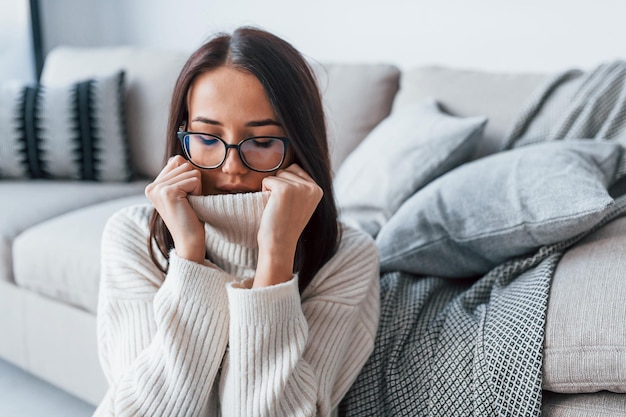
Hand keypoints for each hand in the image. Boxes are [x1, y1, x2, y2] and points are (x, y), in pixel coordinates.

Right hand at [145, 155, 204, 263]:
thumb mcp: (182, 192)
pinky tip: (190, 205)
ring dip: (196, 187)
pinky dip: (197, 191)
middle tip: (187, 202)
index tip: (184, 198)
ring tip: (188, 204)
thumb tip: (176, 157)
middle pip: (183, 163)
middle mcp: (151, 186)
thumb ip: (177, 175)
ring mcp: (158, 189)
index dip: (188, 177)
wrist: (189, 240)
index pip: (176, 161)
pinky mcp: (168, 192)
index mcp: (152, 186)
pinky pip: (194, 179)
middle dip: (192, 181)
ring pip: (190, 170)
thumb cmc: (190, 216)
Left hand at [254, 164, 322, 287]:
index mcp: (318, 189)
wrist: (279, 245)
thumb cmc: (285, 225)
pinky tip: (272, 207)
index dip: (286, 184)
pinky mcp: (284, 189)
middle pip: (286, 170)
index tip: (289, 205)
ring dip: (271, 189)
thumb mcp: (301, 203)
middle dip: (279, 185)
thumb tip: (291, 166)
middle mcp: (312, 187)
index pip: (296, 169)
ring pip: (277, 174)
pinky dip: (264, 191)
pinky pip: (267, 180)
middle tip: (283, 207)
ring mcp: (299, 187)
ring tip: (278, 207)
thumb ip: (301, 186)